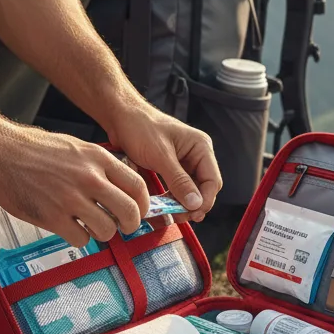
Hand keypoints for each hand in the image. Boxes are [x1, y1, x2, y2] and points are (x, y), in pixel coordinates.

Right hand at [0, 123, 150, 247]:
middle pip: (129, 211)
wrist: (0, 153)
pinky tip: (71, 229)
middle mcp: (90, 178)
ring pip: (107, 229)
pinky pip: (81, 239)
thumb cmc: (35, 149)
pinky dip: (80, 238)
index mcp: (98, 158)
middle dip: (131, 225)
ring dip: (103, 233)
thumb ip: (99, 165)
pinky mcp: (53, 217)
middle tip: (123, 228)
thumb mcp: (77, 147)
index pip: (137, 186)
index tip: (140, 211)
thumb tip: (120, 185)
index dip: (143, 204)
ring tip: (92, 227)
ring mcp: (71, 199)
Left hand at [107, 103, 222, 223]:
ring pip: (191, 190)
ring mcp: (185, 161)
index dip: (205, 200)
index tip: (192, 214)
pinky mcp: (172, 167)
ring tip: (172, 215)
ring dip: (183, 203)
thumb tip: (196, 203)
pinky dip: (173, 198)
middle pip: (204, 187)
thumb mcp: (160, 156)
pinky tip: (165, 206)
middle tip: (180, 217)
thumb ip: (179, 180)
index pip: (213, 180)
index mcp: (201, 147)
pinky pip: (178, 187)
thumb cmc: (140, 128)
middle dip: (194, 204)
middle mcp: (197, 154)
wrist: (120, 117)